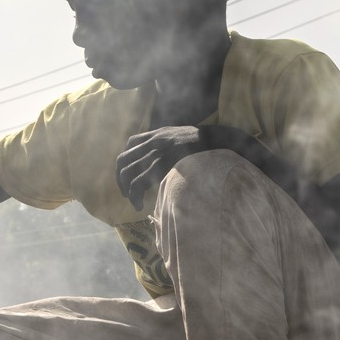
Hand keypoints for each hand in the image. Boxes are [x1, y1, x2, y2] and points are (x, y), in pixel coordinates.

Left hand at [116, 125, 230, 202]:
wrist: (219, 142)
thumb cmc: (205, 145)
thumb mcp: (184, 137)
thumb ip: (171, 143)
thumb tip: (168, 158)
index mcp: (158, 134)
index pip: (131, 143)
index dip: (125, 162)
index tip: (128, 176)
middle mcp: (153, 142)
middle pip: (123, 159)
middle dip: (121, 179)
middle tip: (126, 193)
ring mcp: (156, 153)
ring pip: (128, 172)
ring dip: (127, 190)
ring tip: (133, 202)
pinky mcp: (161, 166)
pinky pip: (139, 182)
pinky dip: (135, 195)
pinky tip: (139, 205)